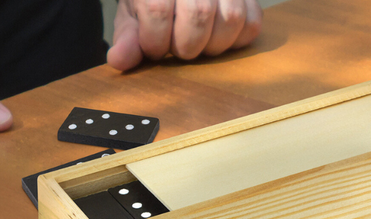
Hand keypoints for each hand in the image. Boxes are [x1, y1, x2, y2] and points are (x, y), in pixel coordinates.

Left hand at [108, 0, 262, 69]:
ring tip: (200, 42)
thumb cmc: (154, 3)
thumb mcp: (135, 14)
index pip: (157, 9)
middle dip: (186, 44)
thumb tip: (119, 60)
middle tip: (179, 46)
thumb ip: (129, 37)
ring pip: (230, 18)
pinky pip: (252, 24)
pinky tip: (218, 37)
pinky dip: (236, 40)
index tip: (155, 47)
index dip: (154, 40)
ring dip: (213, 44)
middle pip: (198, 14)